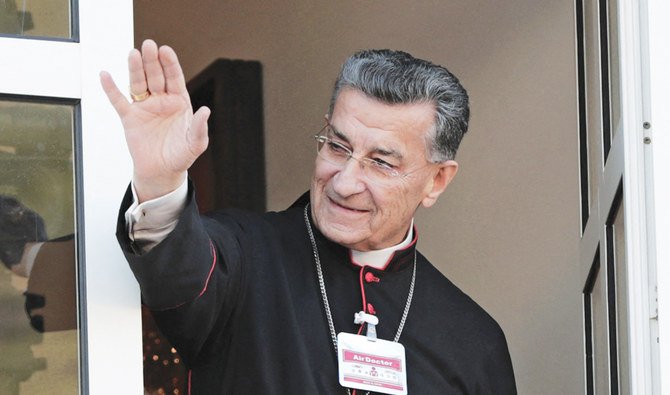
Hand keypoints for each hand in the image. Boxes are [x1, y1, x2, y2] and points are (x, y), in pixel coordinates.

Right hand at [100, 39, 209, 201]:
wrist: (162, 172)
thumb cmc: (180, 156)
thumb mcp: (195, 143)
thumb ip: (199, 127)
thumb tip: (205, 111)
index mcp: (179, 102)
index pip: (174, 78)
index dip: (170, 64)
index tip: (166, 50)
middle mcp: (161, 101)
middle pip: (155, 76)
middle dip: (152, 61)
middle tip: (148, 45)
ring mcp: (145, 107)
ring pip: (138, 83)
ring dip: (135, 69)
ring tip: (133, 54)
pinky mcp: (129, 118)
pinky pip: (118, 100)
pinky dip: (111, 88)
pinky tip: (105, 75)